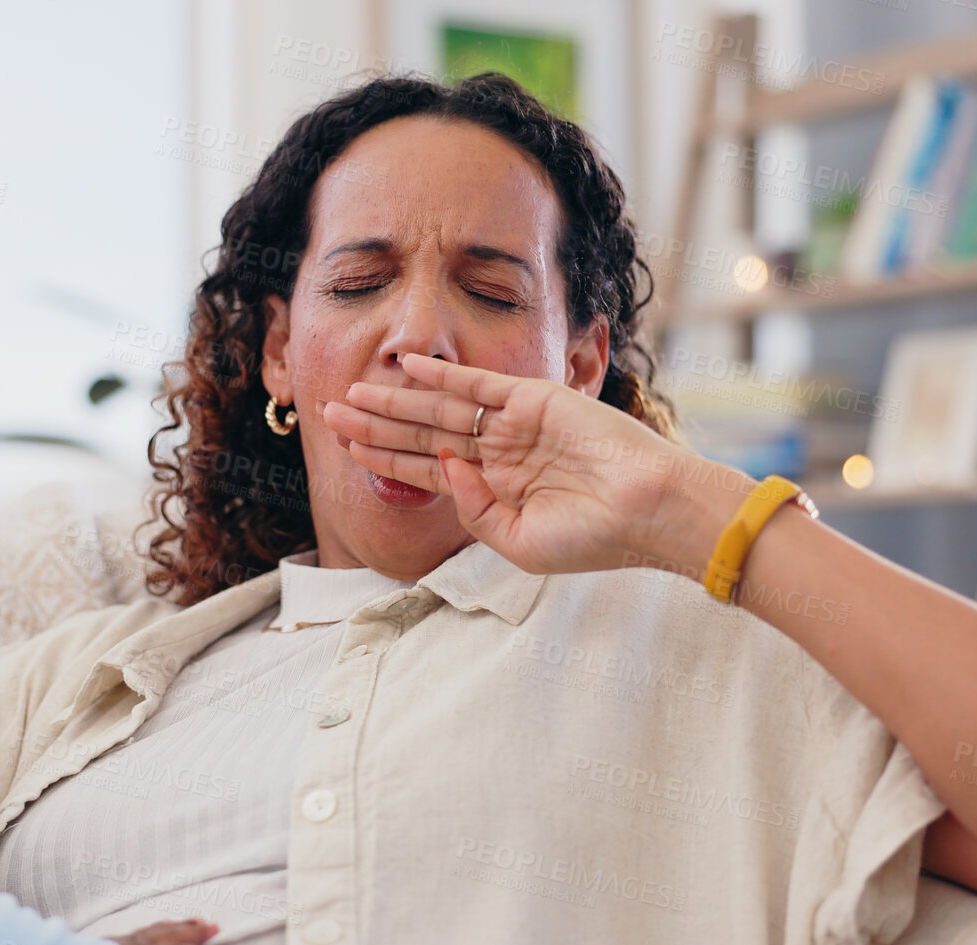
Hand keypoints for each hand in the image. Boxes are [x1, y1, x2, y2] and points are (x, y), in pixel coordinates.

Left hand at [323, 352, 750, 575]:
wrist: (646, 512)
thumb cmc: (593, 539)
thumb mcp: (518, 544)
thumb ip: (473, 511)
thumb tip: (440, 465)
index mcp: (494, 490)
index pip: (426, 470)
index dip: (384, 459)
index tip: (346, 449)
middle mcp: (498, 453)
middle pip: (422, 435)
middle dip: (375, 425)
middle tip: (330, 412)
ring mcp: (514, 425)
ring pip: (441, 409)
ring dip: (395, 401)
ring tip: (351, 394)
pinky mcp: (533, 399)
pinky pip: (479, 383)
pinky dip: (443, 374)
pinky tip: (406, 367)